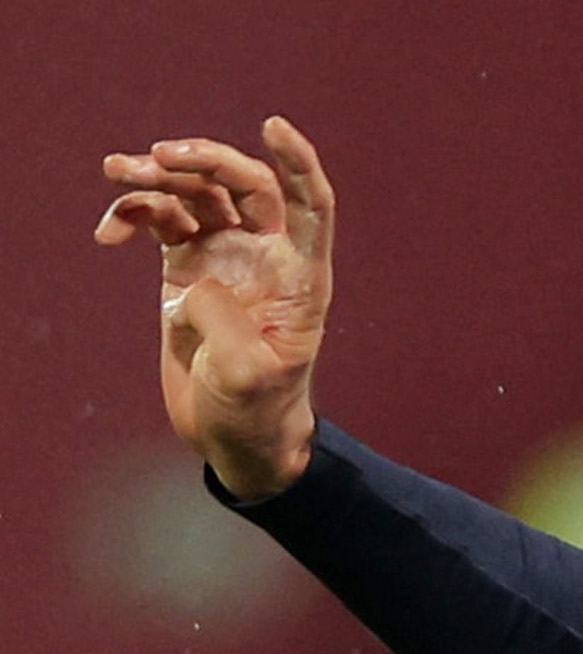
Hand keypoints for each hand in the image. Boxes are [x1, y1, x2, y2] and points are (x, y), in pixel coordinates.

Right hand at [95, 119, 336, 501]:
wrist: (232, 434)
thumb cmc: (256, 410)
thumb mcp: (248, 375)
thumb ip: (225, 320)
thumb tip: (196, 281)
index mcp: (300, 276)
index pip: (310, 205)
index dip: (298, 163)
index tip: (274, 126)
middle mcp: (265, 257)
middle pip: (244, 184)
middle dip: (205, 159)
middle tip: (160, 156)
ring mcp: (224, 257)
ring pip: (195, 193)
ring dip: (157, 175)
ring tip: (116, 170)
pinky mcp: (185, 268)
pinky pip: (159, 221)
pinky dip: (131, 214)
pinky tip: (106, 234)